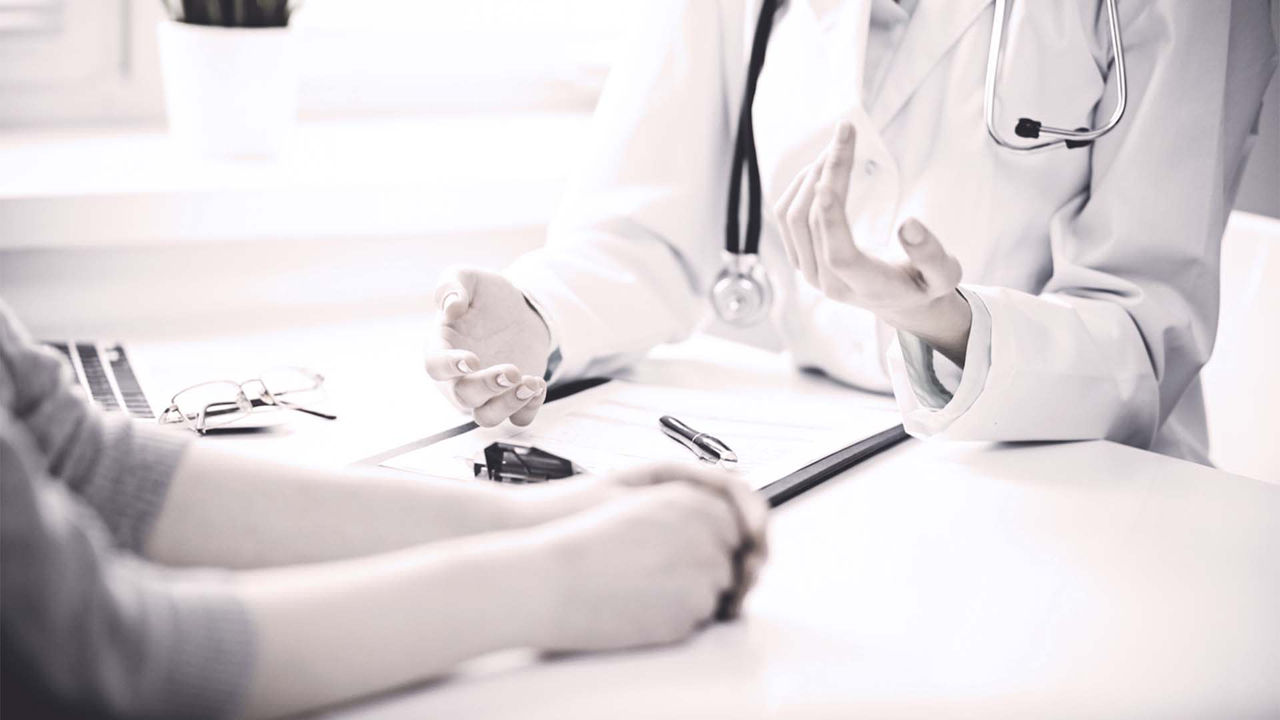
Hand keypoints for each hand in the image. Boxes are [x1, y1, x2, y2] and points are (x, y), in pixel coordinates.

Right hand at [426, 268, 552, 426]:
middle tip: (512, 371)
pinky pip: (517, 418)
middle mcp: (458, 377)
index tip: (471, 360)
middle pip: (463, 397)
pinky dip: (529, 409)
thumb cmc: (486, 297)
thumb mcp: (469, 278)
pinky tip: (538, 385)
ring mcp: (485, 393)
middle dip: (487, 388)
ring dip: (508, 405)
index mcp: (442, 347)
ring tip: (531, 383)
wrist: (519, 311)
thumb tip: (450, 307)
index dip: (449, 367)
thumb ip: (452, 285)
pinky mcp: (510, 400)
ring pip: (487, 417)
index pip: (435, 366)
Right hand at [529, 475, 750, 651]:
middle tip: (655, 573)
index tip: (687, 552)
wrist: (553, 581)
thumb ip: (689, 514)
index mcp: (695, 504)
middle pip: (727, 564)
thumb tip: (724, 535)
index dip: (711, 544)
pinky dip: (674, 618)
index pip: (735, 529)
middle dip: (702, 572)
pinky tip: (640, 606)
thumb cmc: (588, 544)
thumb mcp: (643, 507)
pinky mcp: (690, 615)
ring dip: (688, 596)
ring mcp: (703, 578)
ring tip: (642, 588)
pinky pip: (696, 621)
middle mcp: (707, 537)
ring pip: (714, 594)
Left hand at [774, 121, 971, 364]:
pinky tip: (823, 168)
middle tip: (846, 132)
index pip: (839, 254)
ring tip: (837, 147)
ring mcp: (808, 271)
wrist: (900, 302)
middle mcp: (828, 282)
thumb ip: (931, 254)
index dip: (830, 218)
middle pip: (813, 223)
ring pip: (793, 218)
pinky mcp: (799, 258)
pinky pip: (786, 219)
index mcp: (865, 286)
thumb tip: (910, 225)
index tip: (826, 178)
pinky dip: (800, 187)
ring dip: (812, 175)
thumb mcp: (944, 274)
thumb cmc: (924, 284)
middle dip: (828, 173)